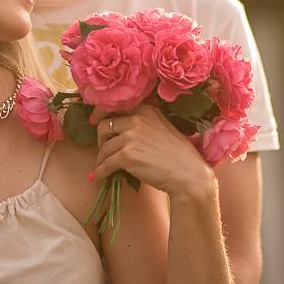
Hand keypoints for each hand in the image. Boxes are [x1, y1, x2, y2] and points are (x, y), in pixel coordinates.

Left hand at [94, 104, 216, 201]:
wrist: (189, 174)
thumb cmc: (179, 154)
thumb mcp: (163, 127)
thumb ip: (144, 122)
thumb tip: (120, 129)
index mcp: (145, 109)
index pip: (114, 106)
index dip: (100, 114)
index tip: (94, 121)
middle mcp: (136, 119)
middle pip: (104, 125)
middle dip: (101, 139)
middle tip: (103, 149)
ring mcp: (130, 137)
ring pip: (104, 147)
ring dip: (101, 158)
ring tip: (102, 166)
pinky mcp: (127, 156)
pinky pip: (106, 164)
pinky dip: (100, 171)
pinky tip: (98, 176)